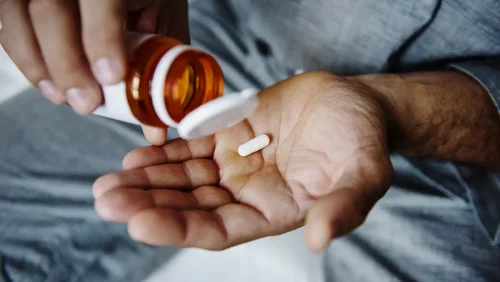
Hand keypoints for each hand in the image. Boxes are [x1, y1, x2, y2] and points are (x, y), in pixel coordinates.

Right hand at [0, 0, 187, 120]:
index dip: (102, 38)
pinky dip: (24, 57)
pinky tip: (46, 82)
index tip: (111, 77)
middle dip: (66, 64)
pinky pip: (9, 26)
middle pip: (50, 10)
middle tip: (86, 103)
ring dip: (38, 65)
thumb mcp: (163, 20)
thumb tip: (154, 129)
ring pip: (18, 16)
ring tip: (62, 98)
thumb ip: (162, 64)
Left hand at [93, 72, 393, 251]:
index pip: (219, 230)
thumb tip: (321, 239)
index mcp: (274, 212)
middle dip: (149, 204)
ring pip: (184, 177)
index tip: (140, 223)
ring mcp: (236, 163)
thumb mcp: (364, 176)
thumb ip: (343, 208)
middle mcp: (248, 193)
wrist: (356, 104)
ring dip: (147, 180)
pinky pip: (191, 145)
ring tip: (110, 182)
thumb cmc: (364, 142)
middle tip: (108, 200)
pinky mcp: (231, 134)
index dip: (181, 228)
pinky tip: (136, 157)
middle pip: (191, 205)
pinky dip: (164, 151)